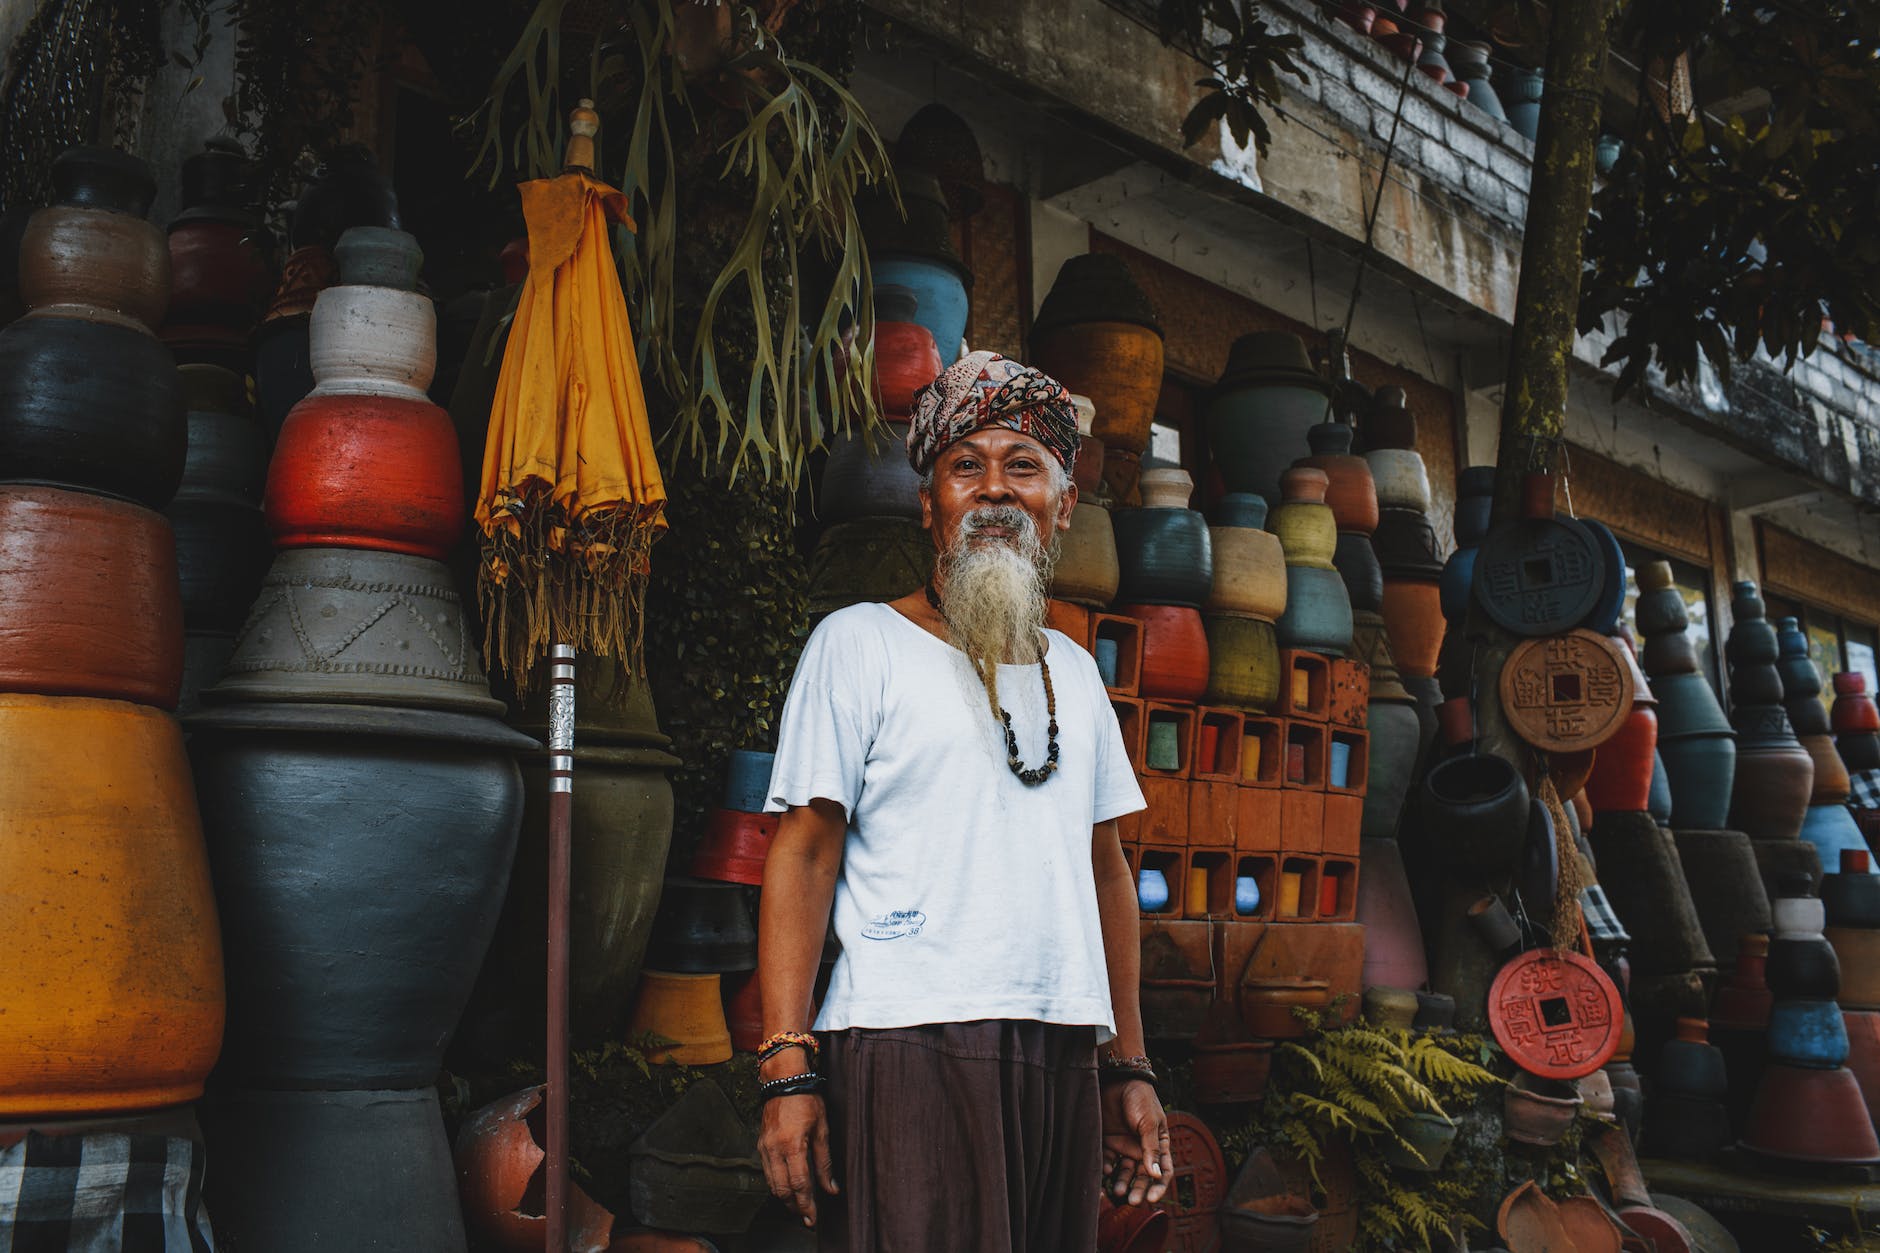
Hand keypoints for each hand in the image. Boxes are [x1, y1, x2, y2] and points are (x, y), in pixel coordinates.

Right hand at [758, 1092, 838, 1226]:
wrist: (784, 1080)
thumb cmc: (807, 1100)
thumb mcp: (822, 1129)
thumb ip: (825, 1161)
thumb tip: (831, 1187)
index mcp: (792, 1145)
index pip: (799, 1184)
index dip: (806, 1204)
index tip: (812, 1218)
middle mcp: (775, 1149)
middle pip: (781, 1189)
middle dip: (794, 1206)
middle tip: (806, 1217)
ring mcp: (765, 1147)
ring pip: (771, 1183)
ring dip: (784, 1198)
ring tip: (797, 1206)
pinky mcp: (761, 1144)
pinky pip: (767, 1171)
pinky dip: (776, 1184)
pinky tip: (786, 1186)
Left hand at [1100, 1078, 1170, 1205]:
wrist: (1118, 1080)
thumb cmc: (1140, 1099)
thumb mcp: (1150, 1123)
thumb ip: (1152, 1148)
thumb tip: (1156, 1176)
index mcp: (1158, 1144)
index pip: (1162, 1171)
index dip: (1159, 1186)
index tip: (1152, 1199)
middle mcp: (1142, 1149)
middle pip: (1143, 1176)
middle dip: (1139, 1190)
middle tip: (1132, 1201)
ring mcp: (1125, 1146)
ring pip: (1125, 1172)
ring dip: (1122, 1183)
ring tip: (1116, 1191)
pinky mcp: (1108, 1142)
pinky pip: (1108, 1161)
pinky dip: (1107, 1168)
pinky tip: (1106, 1170)